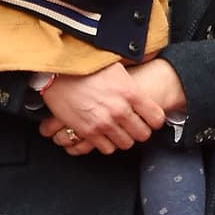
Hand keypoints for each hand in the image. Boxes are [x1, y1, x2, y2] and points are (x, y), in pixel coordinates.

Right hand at [39, 62, 183, 156]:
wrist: (57, 72)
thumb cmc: (86, 66)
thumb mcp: (116, 67)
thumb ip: (132, 81)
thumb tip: (147, 73)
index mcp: (131, 92)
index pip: (157, 118)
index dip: (155, 120)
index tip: (150, 119)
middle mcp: (120, 110)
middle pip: (143, 134)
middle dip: (140, 131)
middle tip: (134, 126)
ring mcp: (104, 123)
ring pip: (125, 143)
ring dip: (123, 138)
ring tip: (118, 130)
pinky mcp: (88, 132)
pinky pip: (107, 148)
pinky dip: (107, 143)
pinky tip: (105, 134)